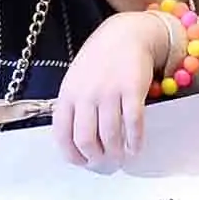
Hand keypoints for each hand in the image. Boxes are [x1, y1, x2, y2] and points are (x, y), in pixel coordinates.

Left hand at [52, 10, 171, 167]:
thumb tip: (76, 144)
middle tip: (105, 165)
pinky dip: (135, 141)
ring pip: (110, 135)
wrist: (126, 34)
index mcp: (68, 94)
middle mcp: (86, 94)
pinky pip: (133, 123)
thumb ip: (73, 108)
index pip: (62, 135)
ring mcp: (109, 91)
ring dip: (117, 154)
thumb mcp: (76, 81)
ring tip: (121, 159)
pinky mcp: (132, 89)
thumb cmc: (99, 61)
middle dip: (96, 160)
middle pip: (86, 140)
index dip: (72, 156)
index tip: (83, 163)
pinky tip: (136, 148)